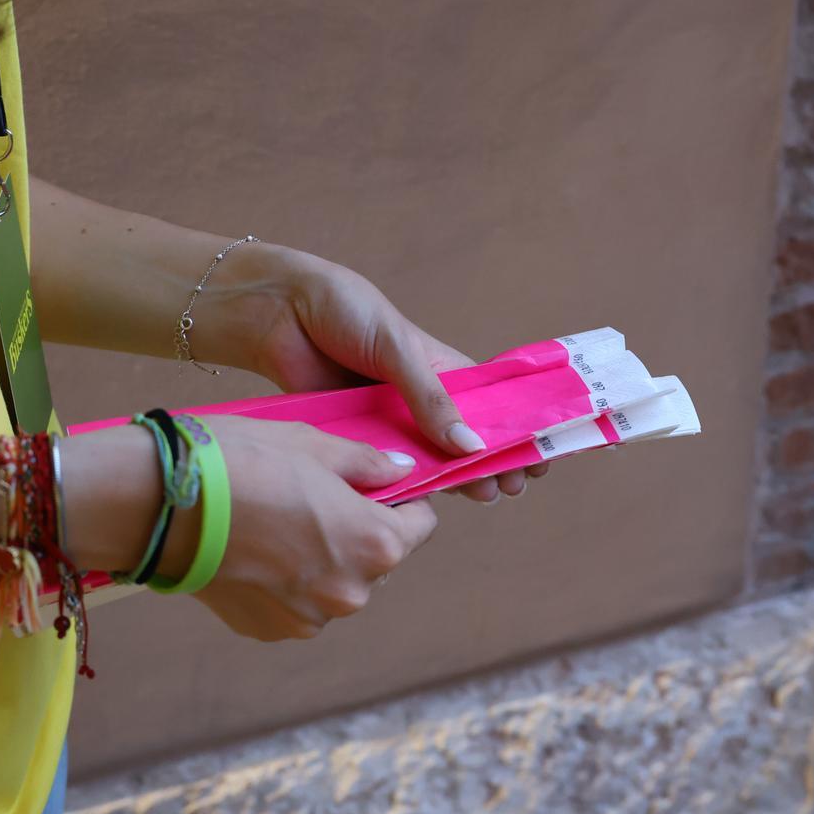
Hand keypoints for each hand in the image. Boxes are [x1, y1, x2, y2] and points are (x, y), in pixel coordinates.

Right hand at [167, 417, 436, 639]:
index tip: (374, 485)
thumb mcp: (313, 445)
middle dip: (359, 531)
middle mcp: (352, 593)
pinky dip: (287, 581)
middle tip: (316, 497)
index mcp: (376, 544)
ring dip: (323, 559)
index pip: (421, 525)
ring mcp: (308, 619)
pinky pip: (298, 603)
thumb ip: (368, 464)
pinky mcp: (269, 631)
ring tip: (278, 521)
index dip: (402, 501)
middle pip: (378, 559)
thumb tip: (401, 471)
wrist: (160, 504)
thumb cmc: (241, 462)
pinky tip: (255, 549)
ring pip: (336, 583)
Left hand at [194, 243, 546, 500]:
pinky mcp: (353, 439)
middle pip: (462, 441)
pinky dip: (403, 485)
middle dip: (490, 463)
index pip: (489, 406)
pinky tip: (424, 502)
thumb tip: (472, 448)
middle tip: (510, 487)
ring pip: (427, 460)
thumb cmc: (343, 311)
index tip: (538, 456)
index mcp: (441, 369)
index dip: (513, 431)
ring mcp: (387, 422)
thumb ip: (432, 399)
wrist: (275, 312)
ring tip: (481, 496)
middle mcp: (418, 400)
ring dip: (452, 480)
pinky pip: (384, 467)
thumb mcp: (397, 349)